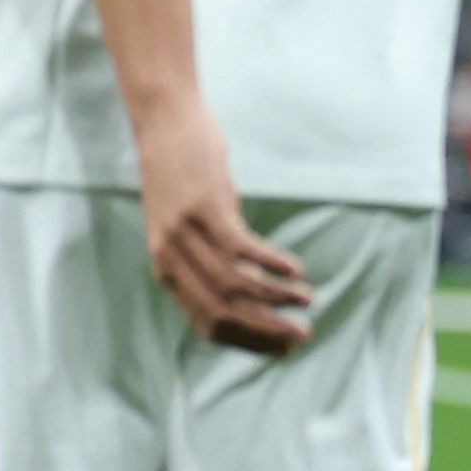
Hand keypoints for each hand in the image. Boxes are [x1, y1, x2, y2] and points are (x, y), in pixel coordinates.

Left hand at [135, 91, 312, 355]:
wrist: (164, 123)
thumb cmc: (182, 175)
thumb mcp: (187, 227)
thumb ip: (207, 260)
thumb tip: (251, 291)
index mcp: (166, 270)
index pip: (208, 324)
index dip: (250, 341)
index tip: (283, 346)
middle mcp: (170, 258)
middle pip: (222, 313)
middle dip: (266, 330)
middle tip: (301, 335)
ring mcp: (185, 234)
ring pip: (234, 285)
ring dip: (276, 298)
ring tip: (306, 299)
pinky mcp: (204, 208)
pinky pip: (242, 249)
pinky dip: (273, 264)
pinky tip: (296, 270)